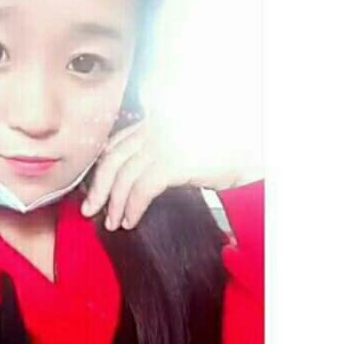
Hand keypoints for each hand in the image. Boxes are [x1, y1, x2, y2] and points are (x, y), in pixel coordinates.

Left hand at [80, 117, 261, 230]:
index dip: (100, 170)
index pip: (115, 145)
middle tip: (90, 209)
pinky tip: (131, 220)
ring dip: (114, 203)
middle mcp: (155, 127)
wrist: (254, 152)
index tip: (93, 190)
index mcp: (153, 122)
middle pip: (113, 159)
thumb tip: (127, 182)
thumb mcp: (181, 149)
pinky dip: (132, 207)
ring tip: (113, 221)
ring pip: (124, 176)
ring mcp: (164, 141)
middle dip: (98, 188)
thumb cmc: (222, 152)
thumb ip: (155, 155)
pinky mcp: (174, 160)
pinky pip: (142, 188)